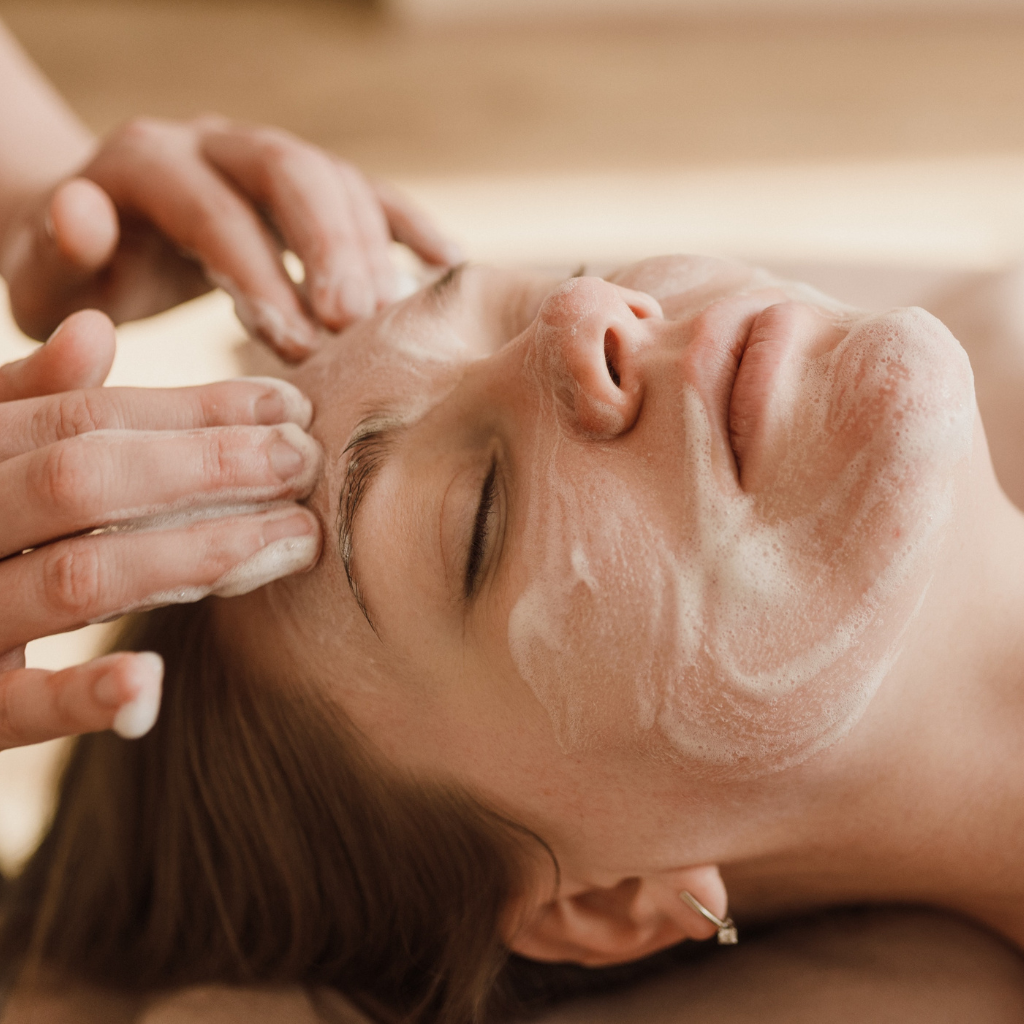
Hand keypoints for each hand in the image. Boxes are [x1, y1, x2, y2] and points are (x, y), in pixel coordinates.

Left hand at [0, 116, 458, 360]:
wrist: (110, 244)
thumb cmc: (82, 279)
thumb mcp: (45, 277)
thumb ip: (56, 252)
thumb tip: (89, 215)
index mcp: (146, 161)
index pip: (212, 207)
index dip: (257, 271)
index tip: (293, 343)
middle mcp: (215, 144)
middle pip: (288, 171)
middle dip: (329, 246)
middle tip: (359, 321)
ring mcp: (269, 160)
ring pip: (336, 179)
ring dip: (371, 248)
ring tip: (392, 320)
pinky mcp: (309, 188)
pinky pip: (371, 193)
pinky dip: (410, 226)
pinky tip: (446, 265)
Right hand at [0, 309, 322, 750]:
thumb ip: (20, 399)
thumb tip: (96, 331)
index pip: (86, 419)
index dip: (196, 409)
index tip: (290, 404)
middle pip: (86, 480)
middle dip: (208, 465)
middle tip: (306, 461)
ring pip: (77, 576)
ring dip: (196, 554)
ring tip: (294, 539)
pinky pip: (15, 706)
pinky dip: (82, 697)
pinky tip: (151, 680)